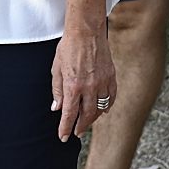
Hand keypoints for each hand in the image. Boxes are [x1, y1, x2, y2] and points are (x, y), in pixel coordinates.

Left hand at [51, 20, 114, 142]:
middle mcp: (89, 87)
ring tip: (87, 122)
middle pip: (86, 115)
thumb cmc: (68, 47)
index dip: (65, 127)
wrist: (86, 31)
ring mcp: (102, 82)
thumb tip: (57, 107)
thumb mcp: (56, 69)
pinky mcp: (111, 76)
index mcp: (72, 85)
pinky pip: (111, 97)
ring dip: (93, 118)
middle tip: (76, 132)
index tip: (63, 136)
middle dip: (80, 126)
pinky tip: (103, 110)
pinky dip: (107, 106)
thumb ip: (57, 90)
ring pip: (100, 108)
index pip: (69, 114)